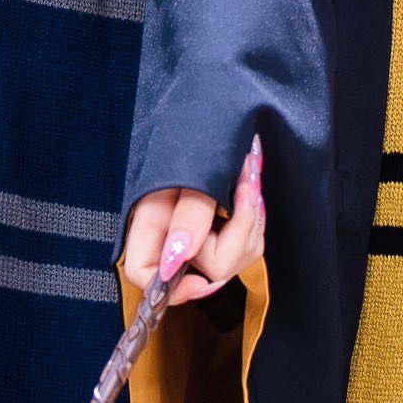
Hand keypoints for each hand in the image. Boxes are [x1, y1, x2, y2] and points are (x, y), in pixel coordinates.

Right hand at [123, 138, 271, 294]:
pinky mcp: (222, 231)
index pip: (147, 277)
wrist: (208, 114)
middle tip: (246, 186)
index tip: (202, 279)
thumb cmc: (189, 138)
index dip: (176, 289)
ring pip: (234, 260)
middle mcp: (172, 237)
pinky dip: (254, 219)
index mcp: (149, 225)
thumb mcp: (186, 172)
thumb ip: (188, 216)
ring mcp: (199, 237)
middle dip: (236, 235)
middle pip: (208, 272)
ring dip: (250, 223)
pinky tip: (250, 187)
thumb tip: (179, 259)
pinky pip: (247, 244)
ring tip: (249, 176)